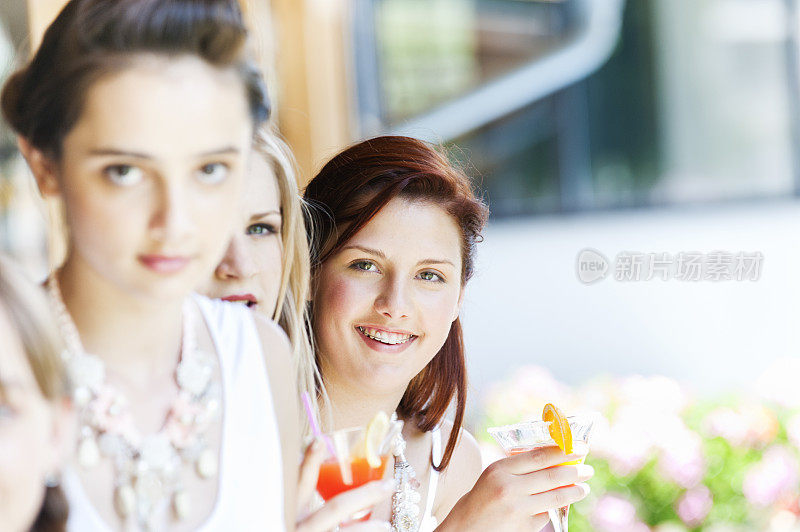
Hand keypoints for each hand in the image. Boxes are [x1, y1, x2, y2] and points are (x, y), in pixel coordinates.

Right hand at [296, 438, 394, 531]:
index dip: (309, 462)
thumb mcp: (289, 514)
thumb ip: (300, 496)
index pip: (301, 482)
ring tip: (386, 526)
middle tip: (389, 484)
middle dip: (365, 495)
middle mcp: (297, 526)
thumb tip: (318, 461)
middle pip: (335, 507)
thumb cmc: (291, 526)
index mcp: (289, 511)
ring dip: (369, 529)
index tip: (319, 441)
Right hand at [437, 443, 592, 531]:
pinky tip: (547, 508)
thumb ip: (519, 466)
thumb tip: (555, 458)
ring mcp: (517, 509)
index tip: (579, 448)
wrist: (467, 527)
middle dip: (574, 471)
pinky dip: (548, 510)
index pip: (539, 456)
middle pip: (551, 476)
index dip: (563, 451)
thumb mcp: (495, 474)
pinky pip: (544, 515)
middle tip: (587, 469)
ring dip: (573, 491)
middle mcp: (508, 487)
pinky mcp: (523, 527)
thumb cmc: (483, 497)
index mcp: (500, 469)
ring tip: (583, 488)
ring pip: (555, 497)